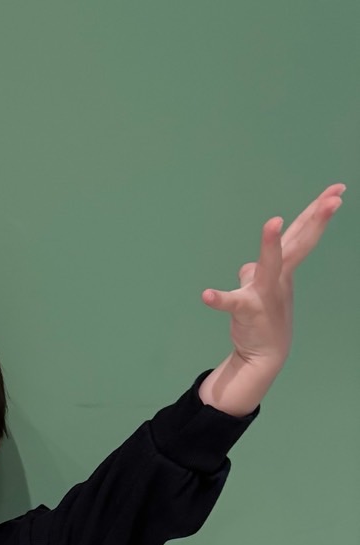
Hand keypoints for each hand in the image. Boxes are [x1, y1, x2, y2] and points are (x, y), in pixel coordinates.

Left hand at [201, 183, 345, 366]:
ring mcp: (264, 294)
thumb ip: (255, 272)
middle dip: (316, 219)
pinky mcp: (247, 311)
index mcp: (284, 269)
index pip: (302, 235)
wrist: (262, 355)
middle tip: (335, 197)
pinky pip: (232, 303)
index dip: (318, 211)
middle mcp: (278, 278)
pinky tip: (207, 296)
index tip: (337, 189)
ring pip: (270, 265)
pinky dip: (219, 300)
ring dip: (270, 245)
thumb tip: (247, 267)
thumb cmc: (264, 318)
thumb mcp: (261, 289)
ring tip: (273, 223)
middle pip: (298, 243)